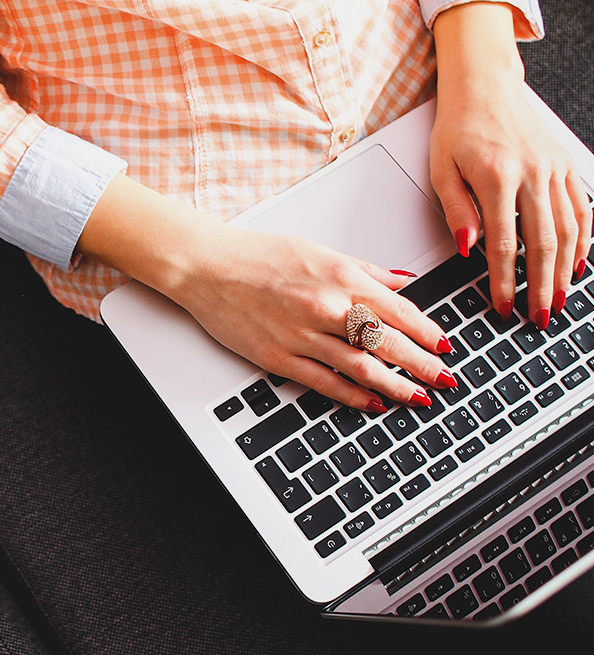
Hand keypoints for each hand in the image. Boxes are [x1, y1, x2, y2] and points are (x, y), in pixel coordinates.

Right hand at [170, 225, 452, 411]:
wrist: (208, 267)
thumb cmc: (258, 256)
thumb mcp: (319, 251)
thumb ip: (364, 270)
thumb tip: (401, 282)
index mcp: (340, 277)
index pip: (399, 310)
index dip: (428, 332)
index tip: (445, 347)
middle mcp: (326, 307)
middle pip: (388, 342)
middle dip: (423, 365)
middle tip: (445, 380)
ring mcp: (302, 335)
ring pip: (362, 367)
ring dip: (396, 386)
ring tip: (418, 398)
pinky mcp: (279, 357)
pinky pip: (325, 382)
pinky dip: (354, 395)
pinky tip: (373, 403)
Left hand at [431, 3, 591, 327]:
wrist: (485, 85)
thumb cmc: (458, 127)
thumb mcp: (441, 169)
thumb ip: (456, 210)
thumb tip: (468, 248)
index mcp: (498, 178)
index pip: (504, 244)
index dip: (504, 281)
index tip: (502, 306)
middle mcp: (533, 173)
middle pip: (544, 242)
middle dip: (541, 285)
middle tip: (540, 316)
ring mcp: (554, 168)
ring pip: (569, 228)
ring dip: (565, 269)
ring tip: (559, 299)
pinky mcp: (565, 164)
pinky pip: (582, 207)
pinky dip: (584, 238)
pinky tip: (578, 263)